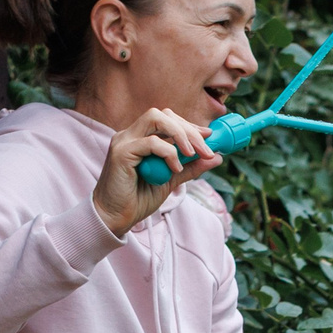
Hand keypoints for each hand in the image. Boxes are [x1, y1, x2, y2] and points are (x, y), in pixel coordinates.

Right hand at [91, 107, 214, 236]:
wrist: (115, 218)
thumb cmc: (138, 199)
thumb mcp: (171, 180)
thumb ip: (190, 167)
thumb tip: (216, 157)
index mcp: (140, 137)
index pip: (167, 119)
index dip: (190, 126)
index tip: (209, 137)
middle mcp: (130, 134)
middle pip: (163, 114)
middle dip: (189, 130)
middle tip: (206, 150)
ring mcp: (124, 141)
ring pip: (155, 119)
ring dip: (180, 135)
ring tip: (192, 155)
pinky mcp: (121, 152)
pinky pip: (150, 142)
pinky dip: (168, 153)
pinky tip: (174, 169)